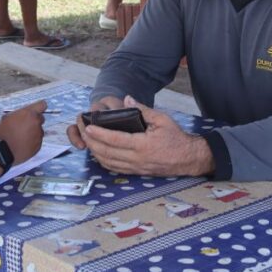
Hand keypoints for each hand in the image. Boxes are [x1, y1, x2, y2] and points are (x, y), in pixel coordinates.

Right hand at [0, 100, 45, 163]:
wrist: (1, 151)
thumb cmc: (2, 132)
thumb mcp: (8, 117)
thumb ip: (21, 114)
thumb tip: (26, 114)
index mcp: (29, 113)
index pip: (42, 105)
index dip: (39, 107)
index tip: (36, 111)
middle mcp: (36, 123)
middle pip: (41, 119)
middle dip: (34, 121)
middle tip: (23, 126)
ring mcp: (38, 135)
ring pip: (38, 131)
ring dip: (32, 133)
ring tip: (19, 138)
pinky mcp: (38, 146)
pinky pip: (37, 142)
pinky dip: (31, 143)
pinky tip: (21, 144)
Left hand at [74, 96, 212, 176]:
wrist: (189, 158)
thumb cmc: (176, 138)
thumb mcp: (162, 119)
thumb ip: (143, 109)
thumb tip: (127, 99)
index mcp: (143, 145)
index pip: (115, 139)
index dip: (99, 133)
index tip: (88, 127)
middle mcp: (137, 159)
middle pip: (106, 153)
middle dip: (91, 142)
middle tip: (82, 131)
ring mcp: (135, 167)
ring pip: (108, 162)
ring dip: (94, 152)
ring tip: (87, 140)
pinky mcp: (136, 172)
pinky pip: (114, 168)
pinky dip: (103, 160)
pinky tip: (98, 152)